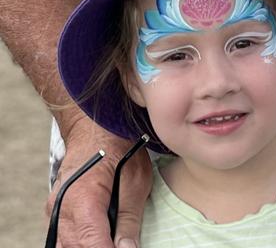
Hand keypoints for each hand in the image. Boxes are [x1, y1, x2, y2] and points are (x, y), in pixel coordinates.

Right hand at [46, 118, 151, 247]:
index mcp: (83, 201)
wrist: (95, 124)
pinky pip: (62, 238)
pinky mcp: (54, 211)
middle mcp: (61, 209)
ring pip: (65, 246)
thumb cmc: (119, 148)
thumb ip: (129, 220)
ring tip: (110, 238)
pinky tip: (97, 237)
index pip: (93, 246)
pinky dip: (79, 242)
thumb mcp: (135, 181)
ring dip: (87, 245)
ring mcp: (54, 210)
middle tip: (122, 244)